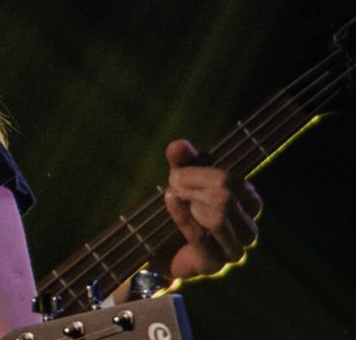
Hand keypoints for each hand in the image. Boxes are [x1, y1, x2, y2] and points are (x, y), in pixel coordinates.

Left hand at [156, 139, 262, 280]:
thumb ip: (182, 161)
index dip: (203, 173)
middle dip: (194, 184)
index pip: (234, 181)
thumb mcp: (181, 179)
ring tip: (171, 194)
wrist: (160, 249)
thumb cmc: (180, 209)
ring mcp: (234, 250)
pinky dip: (182, 217)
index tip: (177, 172)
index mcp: (249, 204)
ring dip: (189, 202)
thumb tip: (179, 145)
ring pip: (218, 218)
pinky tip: (170, 201)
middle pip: (226, 197)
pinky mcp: (213, 265)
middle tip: (172, 182)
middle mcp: (248, 228)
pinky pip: (200, 238)